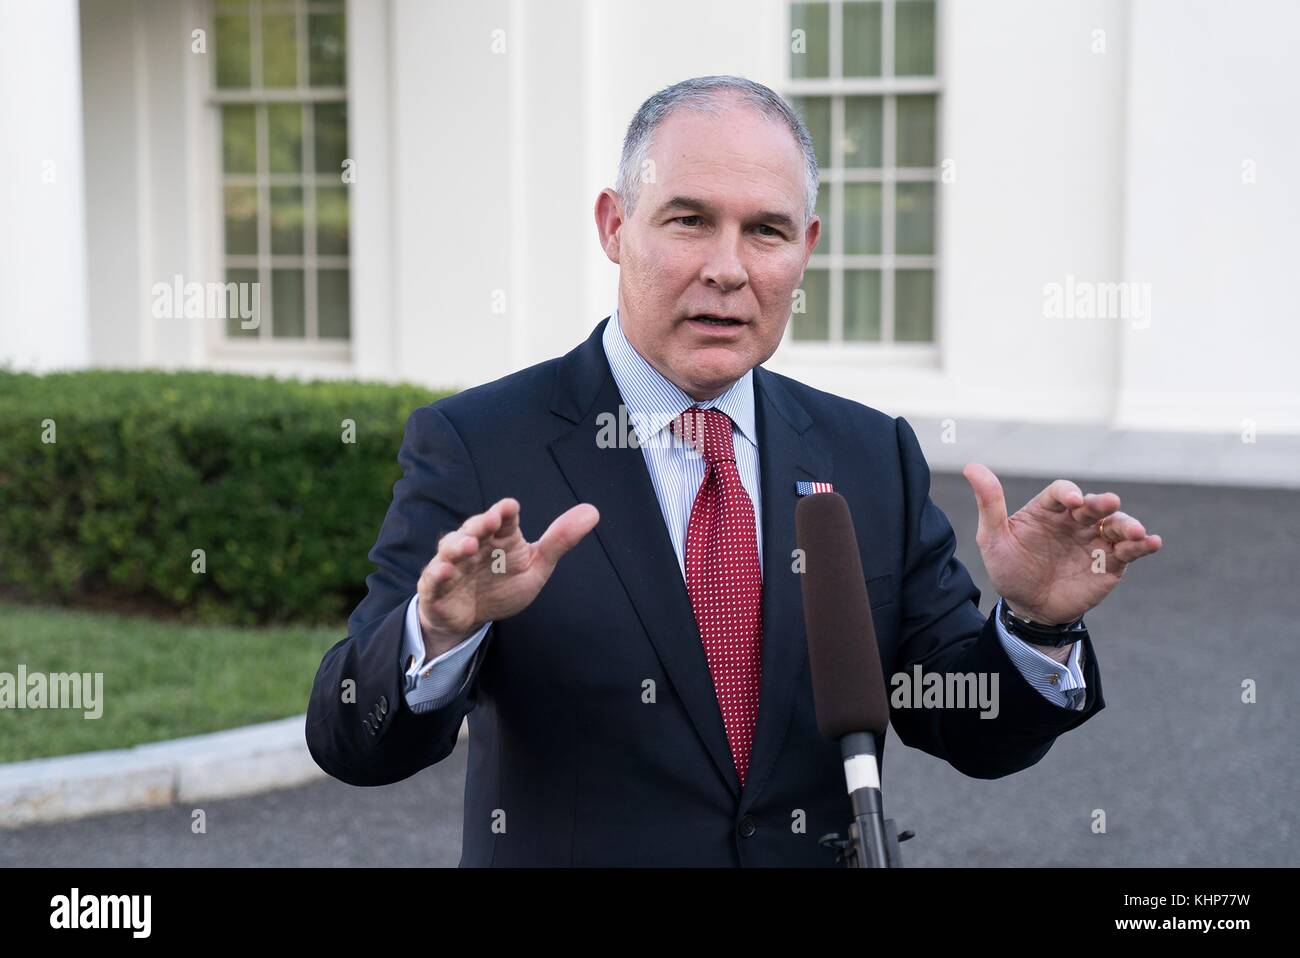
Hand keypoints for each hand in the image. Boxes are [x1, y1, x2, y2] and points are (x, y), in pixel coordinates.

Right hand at [416, 497, 599, 657]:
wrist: (470, 619)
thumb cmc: (502, 585)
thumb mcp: (535, 567)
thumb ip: (560, 541)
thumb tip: (593, 511)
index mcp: (500, 536)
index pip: (503, 518)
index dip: (505, 512)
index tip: (510, 507)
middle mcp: (475, 544)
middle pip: (475, 527)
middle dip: (481, 523)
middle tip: (491, 520)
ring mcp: (453, 564)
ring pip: (451, 548)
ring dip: (458, 544)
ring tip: (469, 545)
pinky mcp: (435, 586)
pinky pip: (434, 577)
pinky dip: (438, 573)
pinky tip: (446, 571)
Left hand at [962, 464, 1162, 624]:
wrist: (1027, 608)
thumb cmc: (1009, 569)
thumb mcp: (993, 538)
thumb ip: (989, 503)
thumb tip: (971, 466)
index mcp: (1048, 510)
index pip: (1061, 492)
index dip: (1066, 493)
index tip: (1069, 501)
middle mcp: (1075, 521)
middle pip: (1093, 505)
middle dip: (1101, 503)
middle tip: (1107, 503)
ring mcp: (1095, 541)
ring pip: (1116, 525)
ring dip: (1127, 524)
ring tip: (1136, 531)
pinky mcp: (1111, 563)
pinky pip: (1130, 550)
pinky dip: (1143, 545)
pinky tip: (1152, 542)